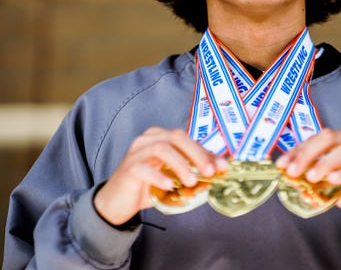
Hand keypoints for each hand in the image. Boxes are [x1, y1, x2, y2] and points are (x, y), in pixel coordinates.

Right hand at [93, 127, 227, 225]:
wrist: (118, 202)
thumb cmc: (148, 186)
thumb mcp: (175, 178)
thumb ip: (194, 172)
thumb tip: (220, 170)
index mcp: (161, 137)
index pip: (188, 139)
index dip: (206, 152)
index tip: (222, 167)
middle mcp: (148, 139)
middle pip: (176, 137)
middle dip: (196, 154)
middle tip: (209, 173)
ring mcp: (136, 152)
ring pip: (160, 148)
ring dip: (180, 164)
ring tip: (191, 182)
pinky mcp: (128, 168)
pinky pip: (143, 168)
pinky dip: (159, 176)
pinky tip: (169, 186)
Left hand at [276, 128, 340, 229]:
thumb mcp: (325, 181)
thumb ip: (309, 174)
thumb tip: (286, 172)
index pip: (317, 138)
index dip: (298, 150)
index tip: (282, 163)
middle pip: (330, 137)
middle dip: (307, 153)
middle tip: (293, 171)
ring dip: (325, 163)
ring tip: (311, 177)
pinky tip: (333, 180)